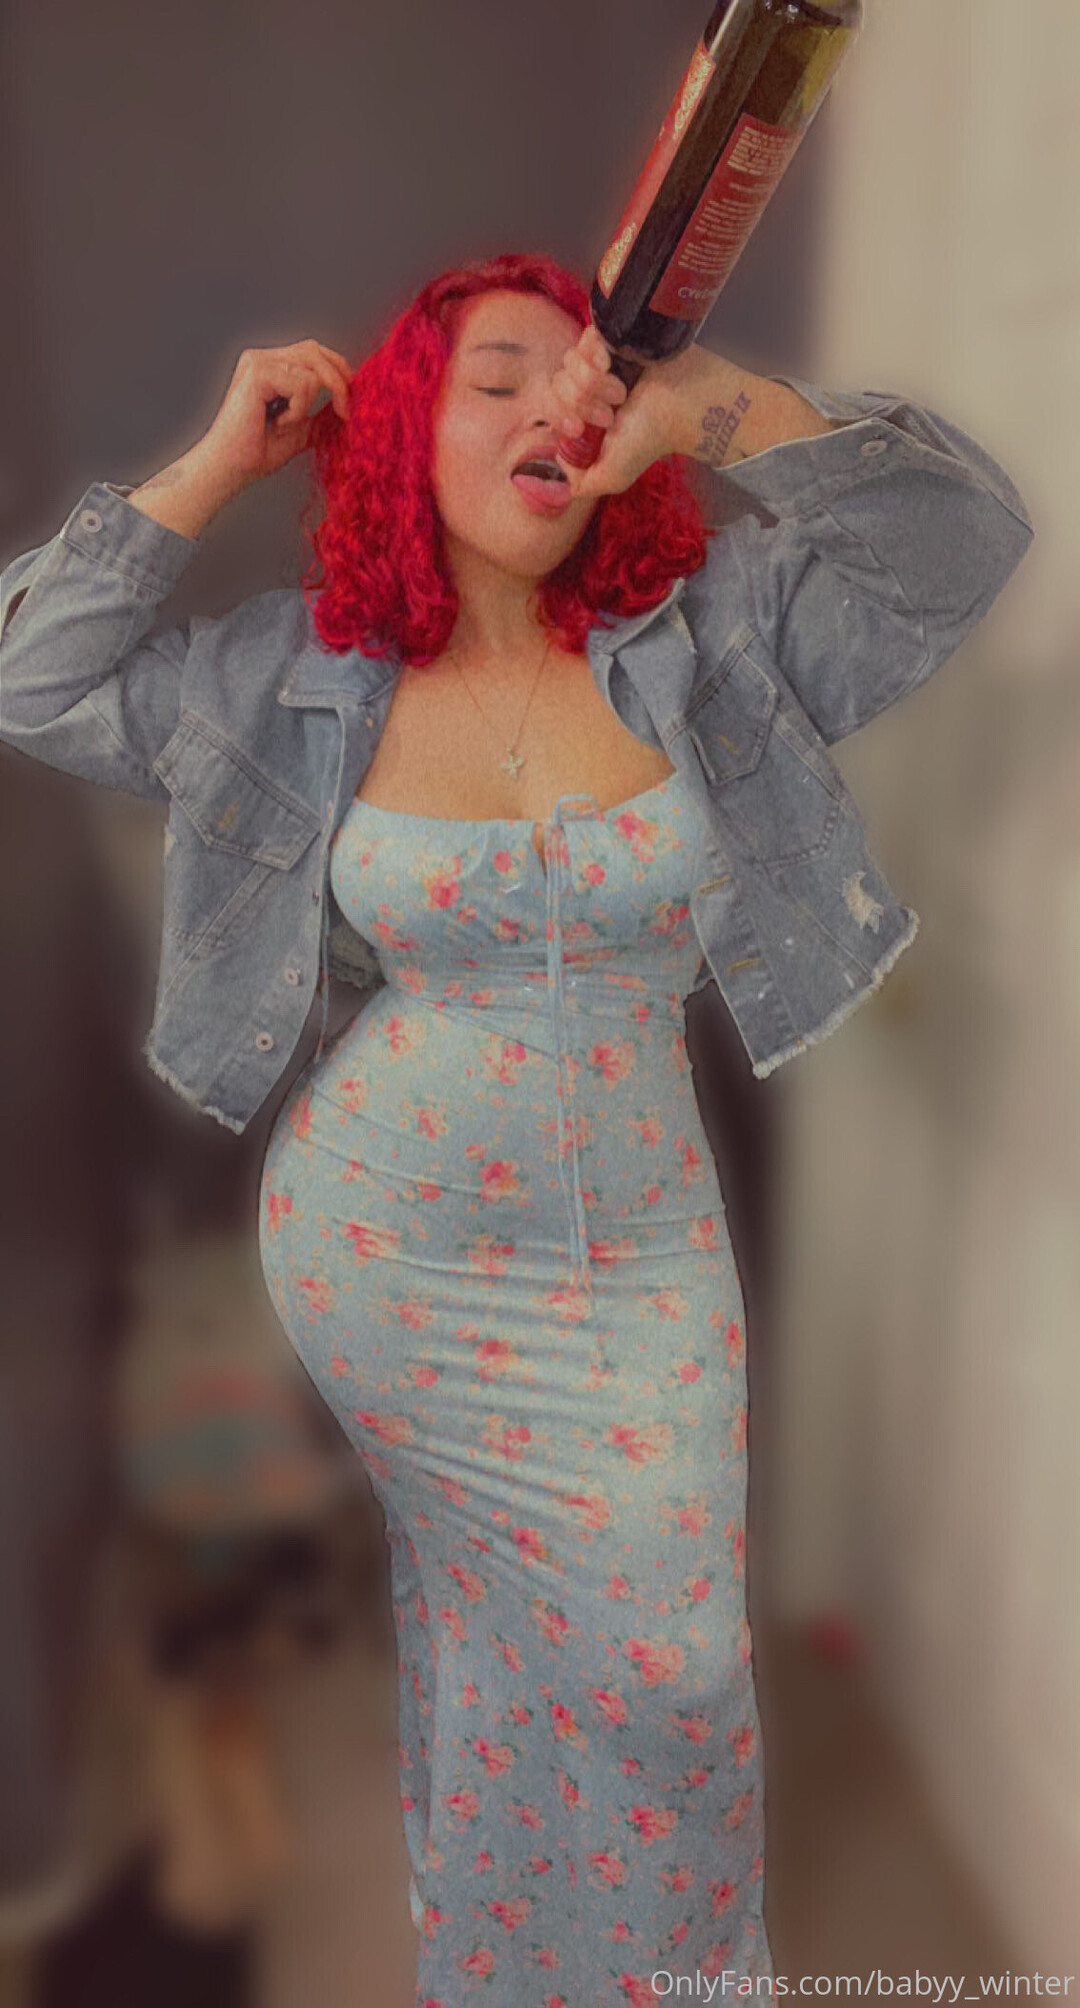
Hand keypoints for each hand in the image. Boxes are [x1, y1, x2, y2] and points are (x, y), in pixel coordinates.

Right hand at [192, 340, 351, 494]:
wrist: (232, 468)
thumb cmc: (257, 452)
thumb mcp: (300, 428)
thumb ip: (319, 410)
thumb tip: (348, 400)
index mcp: (269, 365)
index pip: (312, 351)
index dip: (336, 370)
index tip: (347, 401)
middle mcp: (262, 358)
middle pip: (316, 351)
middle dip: (338, 383)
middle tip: (344, 413)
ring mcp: (258, 362)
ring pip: (313, 368)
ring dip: (309, 403)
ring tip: (286, 423)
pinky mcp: (258, 373)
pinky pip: (303, 383)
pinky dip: (298, 409)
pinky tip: (277, 422)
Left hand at [548, 323, 682, 500]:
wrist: (682, 405)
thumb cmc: (650, 438)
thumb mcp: (613, 476)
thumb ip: (580, 485)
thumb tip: (555, 475)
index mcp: (581, 416)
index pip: (549, 408)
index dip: (561, 418)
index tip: (581, 429)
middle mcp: (585, 388)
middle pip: (556, 385)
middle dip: (583, 404)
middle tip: (612, 415)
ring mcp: (596, 361)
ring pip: (568, 361)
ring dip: (594, 382)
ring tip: (621, 393)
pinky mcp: (608, 339)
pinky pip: (583, 338)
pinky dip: (595, 354)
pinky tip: (612, 364)